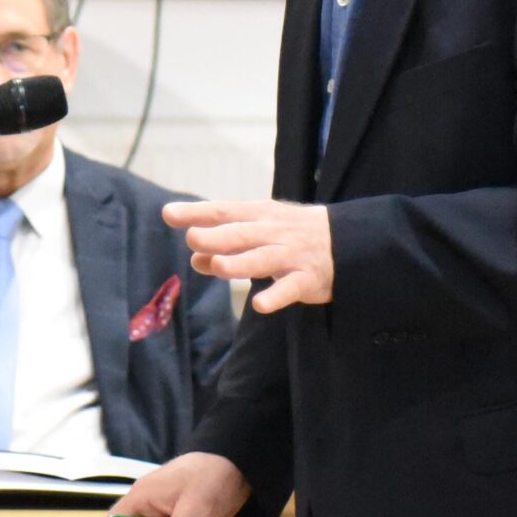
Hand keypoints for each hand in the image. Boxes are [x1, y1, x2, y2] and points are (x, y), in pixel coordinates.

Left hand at [163, 199, 333, 312]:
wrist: (348, 241)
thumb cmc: (292, 234)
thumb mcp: (260, 230)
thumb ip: (226, 243)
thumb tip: (193, 258)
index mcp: (259, 215)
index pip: (223, 211)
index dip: (196, 212)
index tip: (168, 213)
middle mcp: (273, 232)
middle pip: (241, 234)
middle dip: (216, 236)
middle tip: (192, 238)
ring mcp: (291, 256)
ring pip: (262, 259)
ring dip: (239, 263)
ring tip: (217, 267)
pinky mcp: (307, 279)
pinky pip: (290, 288)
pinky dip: (275, 296)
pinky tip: (259, 305)